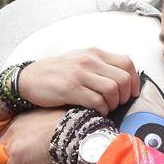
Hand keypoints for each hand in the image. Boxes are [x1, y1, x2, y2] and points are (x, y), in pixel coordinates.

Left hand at [0, 108, 65, 163]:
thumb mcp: (48, 119)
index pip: (7, 132)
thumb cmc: (65, 125)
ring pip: (3, 157)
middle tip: (14, 161)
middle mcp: (13, 129)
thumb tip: (45, 132)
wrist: (68, 132)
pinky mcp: (17, 155)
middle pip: (1, 144)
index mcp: (21, 119)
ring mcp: (13, 142)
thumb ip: (40, 125)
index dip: (10, 142)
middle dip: (6, 153)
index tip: (15, 149)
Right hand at [16, 50, 139, 113]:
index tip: (131, 93)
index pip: (127, 63)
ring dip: (113, 103)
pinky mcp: (70, 88)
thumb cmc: (57, 73)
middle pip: (123, 78)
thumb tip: (124, 80)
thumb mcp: (80, 61)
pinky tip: (95, 110)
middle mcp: (89, 60)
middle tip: (118, 103)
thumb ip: (100, 66)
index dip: (134, 81)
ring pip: (112, 89)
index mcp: (94, 53)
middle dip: (125, 95)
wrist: (29, 78)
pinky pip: (97, 101)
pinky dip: (101, 109)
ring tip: (106, 107)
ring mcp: (80, 74)